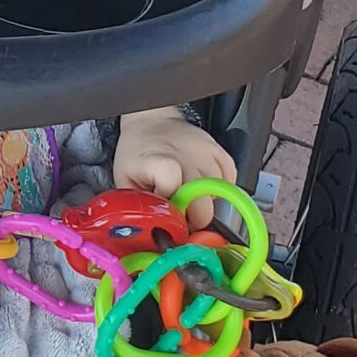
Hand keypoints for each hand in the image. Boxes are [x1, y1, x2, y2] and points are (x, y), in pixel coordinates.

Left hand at [112, 106, 235, 228]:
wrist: (151, 123)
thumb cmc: (137, 153)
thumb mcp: (125, 180)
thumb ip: (138, 205)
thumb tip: (152, 233)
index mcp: (158, 161)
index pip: (172, 183)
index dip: (173, 207)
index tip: (169, 214)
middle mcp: (185, 156)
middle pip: (203, 204)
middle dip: (194, 219)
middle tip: (181, 216)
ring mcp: (206, 153)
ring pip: (219, 196)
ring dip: (206, 204)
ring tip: (189, 196)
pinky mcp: (219, 151)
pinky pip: (230, 181)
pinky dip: (220, 191)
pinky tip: (203, 187)